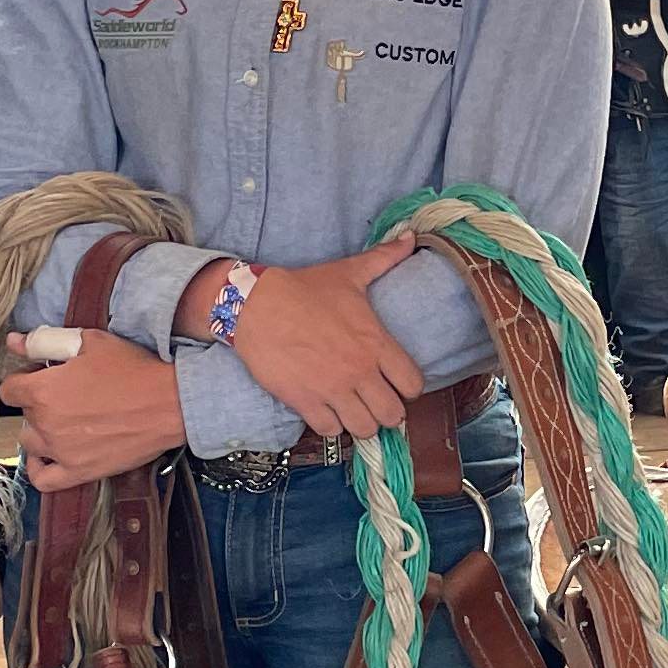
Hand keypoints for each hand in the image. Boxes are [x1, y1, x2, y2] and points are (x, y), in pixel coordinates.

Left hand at [0, 328, 188, 491]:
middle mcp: (46, 424)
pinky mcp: (79, 471)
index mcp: (42, 391)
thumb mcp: (89, 343)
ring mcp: (61, 451)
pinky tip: (48, 456)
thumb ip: (46, 341)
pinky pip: (43, 479)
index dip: (24, 380)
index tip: (42, 377)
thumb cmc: (132, 369)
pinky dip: (39, 468)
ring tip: (64, 422)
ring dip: (41, 432)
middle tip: (66, 395)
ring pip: (31, 443)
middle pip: (23, 415)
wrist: (170, 403)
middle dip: (38, 404)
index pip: (10, 389)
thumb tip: (13, 341)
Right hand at [215, 238, 425, 442]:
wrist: (254, 305)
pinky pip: (330, 431)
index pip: (413, 385)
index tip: (397, 384)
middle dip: (387, 411)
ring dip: (361, 422)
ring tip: (353, 411)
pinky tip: (327, 411)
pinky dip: (331, 425)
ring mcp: (332, 389)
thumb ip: (384, 258)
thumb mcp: (349, 272)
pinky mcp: (305, 401)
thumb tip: (411, 237)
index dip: (408, 388)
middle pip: (392, 415)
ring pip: (364, 429)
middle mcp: (359, 371)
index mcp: (375, 343)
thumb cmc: (303, 289)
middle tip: (375, 402)